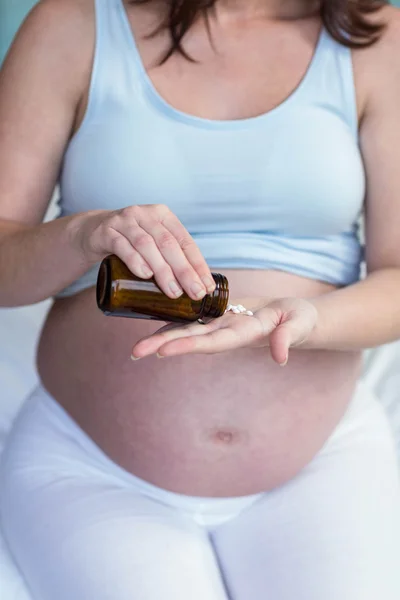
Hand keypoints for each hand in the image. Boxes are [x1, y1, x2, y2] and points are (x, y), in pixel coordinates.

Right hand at [72, 204, 214, 299]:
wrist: (93, 232)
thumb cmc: (131, 242)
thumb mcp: (153, 244)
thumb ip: (171, 258)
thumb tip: (198, 288)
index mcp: (163, 216)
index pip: (185, 241)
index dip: (198, 265)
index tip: (207, 287)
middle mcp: (146, 214)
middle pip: (169, 244)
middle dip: (184, 271)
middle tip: (194, 293)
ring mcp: (124, 221)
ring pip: (147, 245)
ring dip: (162, 270)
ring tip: (173, 291)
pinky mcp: (106, 231)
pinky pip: (122, 246)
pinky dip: (135, 261)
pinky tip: (145, 275)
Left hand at [131, 297, 318, 365]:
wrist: (296, 317)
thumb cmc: (301, 320)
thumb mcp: (299, 324)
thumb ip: (288, 337)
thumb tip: (280, 356)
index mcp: (243, 335)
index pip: (212, 342)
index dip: (188, 346)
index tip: (164, 351)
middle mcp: (226, 334)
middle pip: (191, 340)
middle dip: (163, 346)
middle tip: (135, 352)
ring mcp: (221, 326)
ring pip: (187, 331)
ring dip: (162, 338)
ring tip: (136, 347)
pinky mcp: (220, 316)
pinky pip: (193, 320)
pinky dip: (174, 322)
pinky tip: (154, 322)